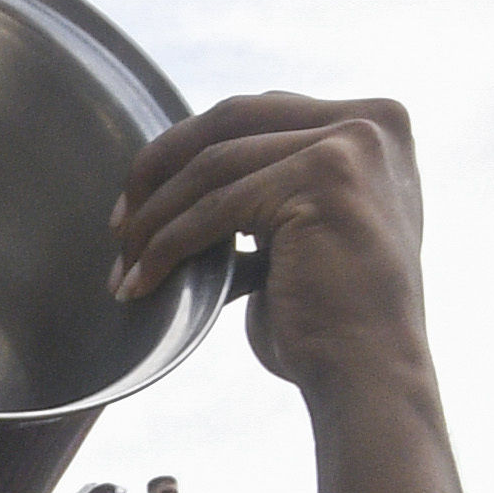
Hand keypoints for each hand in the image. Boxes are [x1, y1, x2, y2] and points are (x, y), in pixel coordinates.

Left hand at [107, 91, 429, 401]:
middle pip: (232, 119)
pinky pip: (217, 206)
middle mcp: (372, 123)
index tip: (140, 199)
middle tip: (119, 225)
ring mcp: (351, 145)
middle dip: (161, 168)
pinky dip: (167, 244)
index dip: (187, 149)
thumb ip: (270, 190)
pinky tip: (141, 281)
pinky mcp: (324, 177)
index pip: (257, 114)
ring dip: (155, 218)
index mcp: (374, 126)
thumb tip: (193, 178)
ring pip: (215, 165)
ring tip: (125, 265)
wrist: (370, 378)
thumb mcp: (305, 233)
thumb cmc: (329, 324)